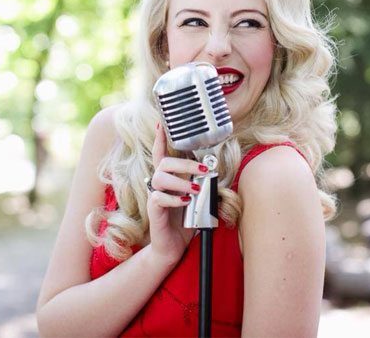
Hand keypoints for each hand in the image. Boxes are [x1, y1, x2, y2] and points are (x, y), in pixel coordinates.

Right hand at [147, 122, 208, 265]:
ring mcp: (154, 196)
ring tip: (196, 189)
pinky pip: (159, 198)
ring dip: (181, 181)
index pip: (161, 153)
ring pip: (160, 177)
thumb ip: (203, 186)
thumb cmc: (185, 221)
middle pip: (164, 162)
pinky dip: (174, 198)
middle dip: (185, 162)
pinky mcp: (153, 210)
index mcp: (168, 178)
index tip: (162, 122)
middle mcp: (159, 184)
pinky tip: (186, 202)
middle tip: (203, 170)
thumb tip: (215, 174)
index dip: (161, 138)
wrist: (172, 246)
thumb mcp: (198, 200)